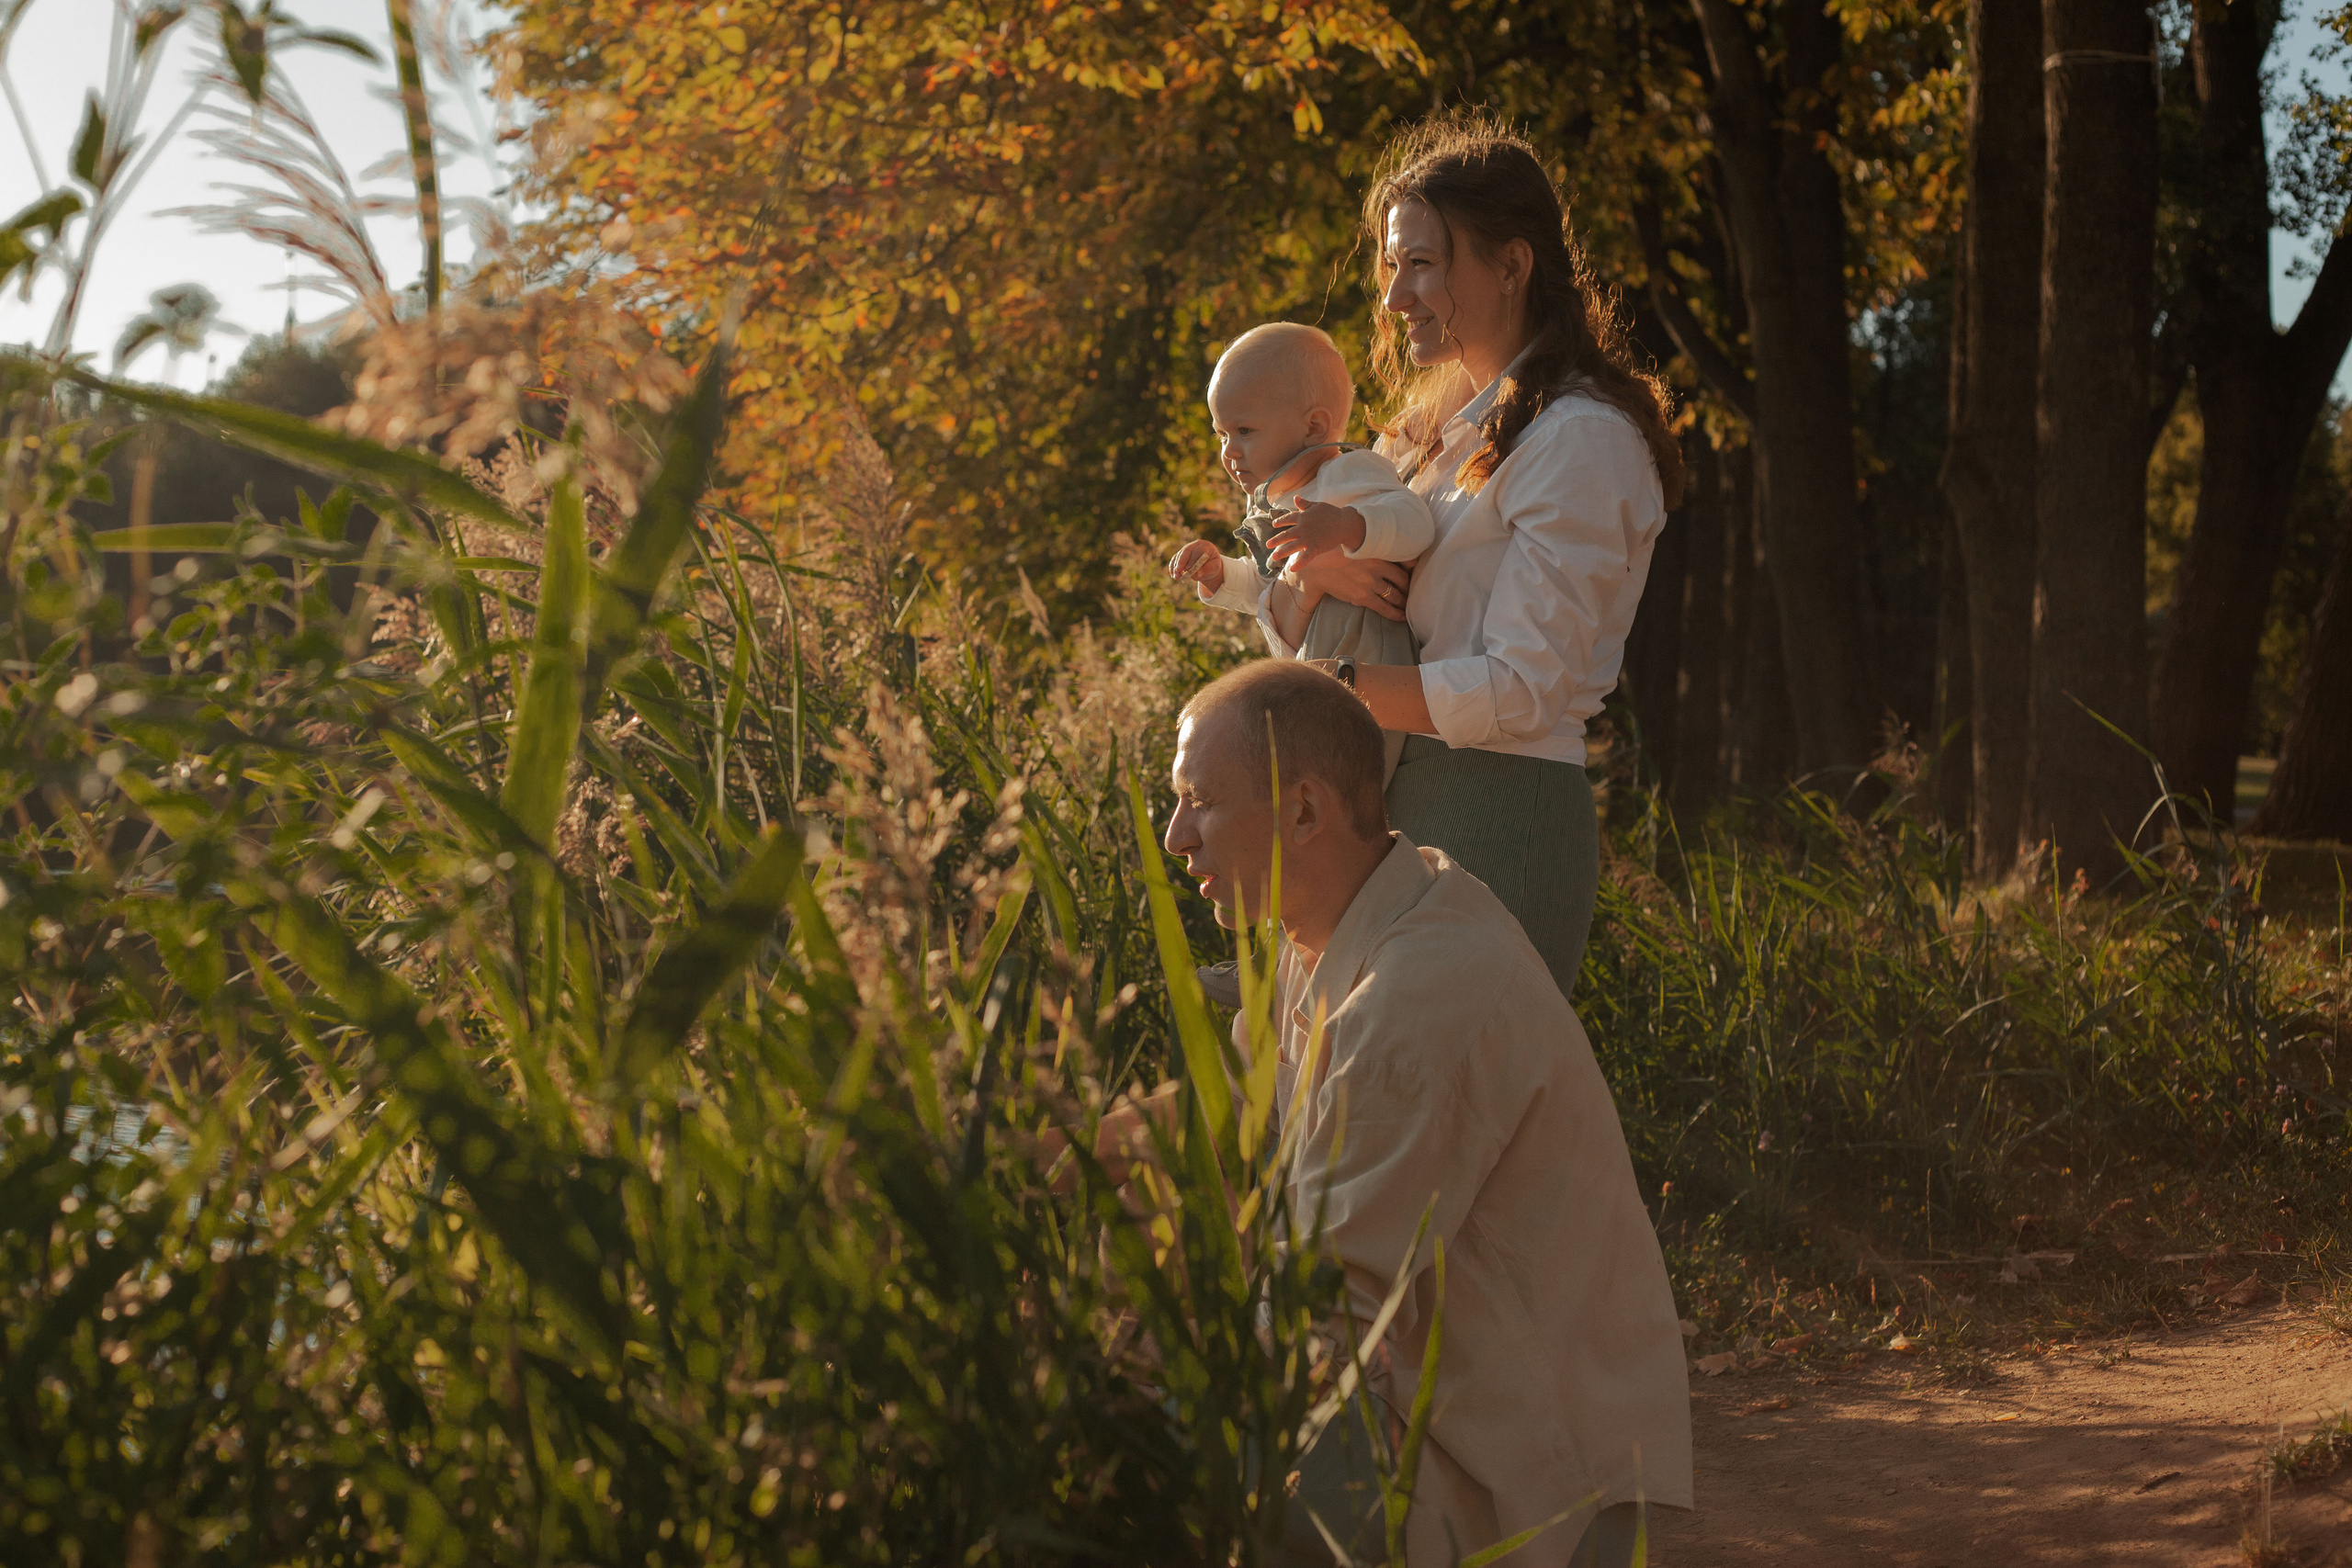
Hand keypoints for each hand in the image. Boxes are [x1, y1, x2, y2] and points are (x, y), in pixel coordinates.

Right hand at [1168, 540, 1225, 593]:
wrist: (1209, 565)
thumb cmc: (1213, 565)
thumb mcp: (1214, 568)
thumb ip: (1207, 570)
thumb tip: (1196, 574)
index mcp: (1205, 546)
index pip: (1198, 551)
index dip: (1192, 560)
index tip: (1188, 569)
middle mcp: (1195, 545)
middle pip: (1186, 550)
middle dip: (1181, 561)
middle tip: (1179, 571)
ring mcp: (1187, 548)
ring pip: (1179, 555)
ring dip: (1176, 566)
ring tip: (1176, 577)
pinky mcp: (1181, 554)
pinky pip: (1174, 559)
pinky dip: (1173, 567)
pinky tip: (1173, 575)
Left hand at [1263, 502, 1366, 570]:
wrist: (1344, 523)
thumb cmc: (1332, 513)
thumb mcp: (1317, 505)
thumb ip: (1304, 504)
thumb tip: (1295, 497)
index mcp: (1303, 517)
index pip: (1289, 518)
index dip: (1281, 521)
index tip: (1274, 524)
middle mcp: (1303, 528)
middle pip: (1287, 534)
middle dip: (1276, 540)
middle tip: (1267, 544)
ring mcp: (1308, 538)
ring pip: (1292, 546)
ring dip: (1282, 551)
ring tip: (1274, 557)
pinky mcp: (1316, 547)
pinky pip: (1305, 557)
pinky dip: (1299, 563)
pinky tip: (1291, 569)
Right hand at [1291, 551, 1410, 621]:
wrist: (1318, 568)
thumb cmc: (1337, 554)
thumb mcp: (1358, 545)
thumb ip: (1374, 548)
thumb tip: (1384, 551)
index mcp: (1377, 551)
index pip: (1403, 562)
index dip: (1410, 571)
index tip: (1412, 576)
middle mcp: (1377, 567)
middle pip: (1402, 580)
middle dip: (1409, 588)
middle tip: (1411, 593)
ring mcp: (1370, 582)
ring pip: (1395, 595)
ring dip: (1403, 602)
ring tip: (1407, 606)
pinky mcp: (1363, 596)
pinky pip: (1384, 608)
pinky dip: (1395, 614)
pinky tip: (1401, 617)